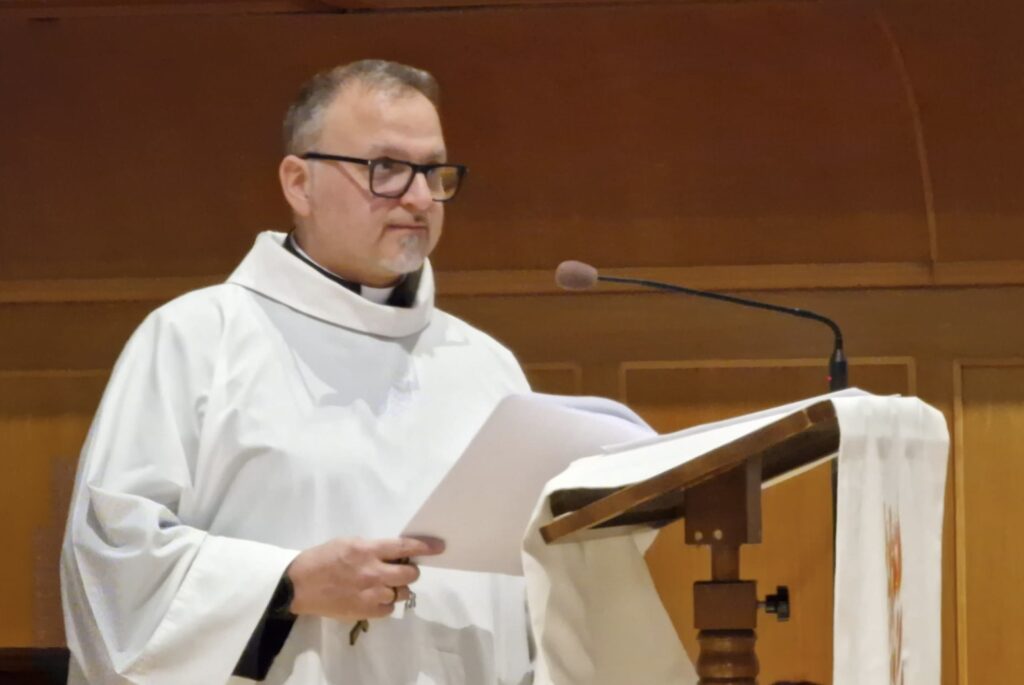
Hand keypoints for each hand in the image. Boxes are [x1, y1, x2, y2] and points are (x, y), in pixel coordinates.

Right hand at [286, 536, 443, 620]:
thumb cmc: (322, 558)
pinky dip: (386, 604)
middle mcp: (374, 572)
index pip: (405, 547)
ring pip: (401, 593)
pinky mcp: (365, 612)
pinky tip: (375, 598)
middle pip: (409, 573)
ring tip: (384, 585)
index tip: (440, 547)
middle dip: (409, 570)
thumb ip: (372, 548)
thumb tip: (393, 553)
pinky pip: (389, 610)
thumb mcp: (348, 543)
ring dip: (397, 588)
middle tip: (400, 569)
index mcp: (368, 550)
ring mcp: (371, 594)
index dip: (426, 547)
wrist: (300, 585)